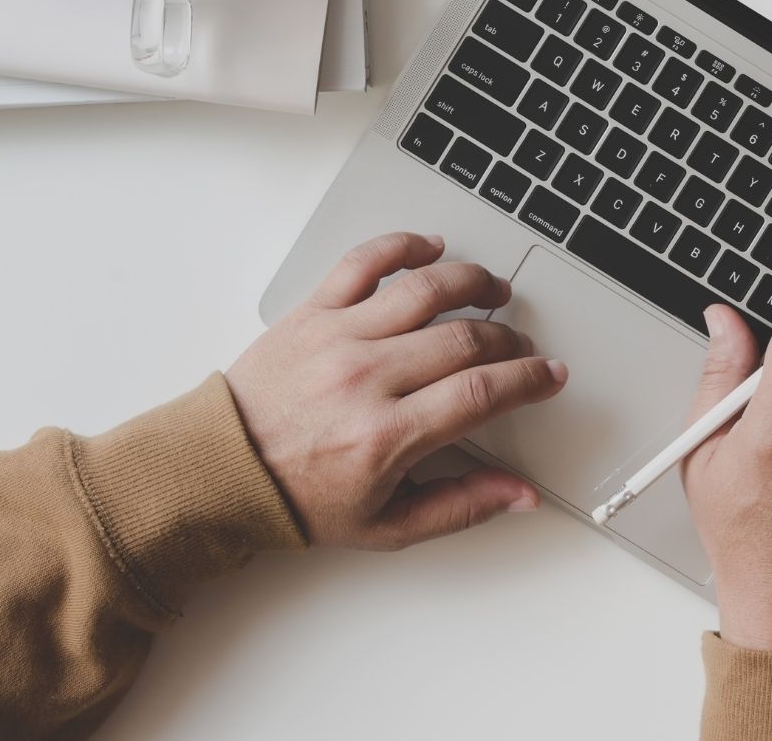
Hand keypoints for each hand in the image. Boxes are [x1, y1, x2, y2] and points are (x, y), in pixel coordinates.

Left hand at [226, 232, 566, 549]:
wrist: (223, 470)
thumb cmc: (299, 498)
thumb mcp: (387, 526)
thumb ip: (461, 507)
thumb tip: (519, 495)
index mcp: (386, 436)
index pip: (480, 393)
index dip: (528, 380)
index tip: (548, 375)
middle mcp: (365, 379)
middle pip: (463, 338)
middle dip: (507, 340)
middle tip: (519, 348)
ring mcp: (337, 338)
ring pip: (424, 289)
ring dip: (472, 281)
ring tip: (492, 289)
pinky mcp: (312, 311)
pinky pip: (364, 262)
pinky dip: (403, 245)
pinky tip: (430, 249)